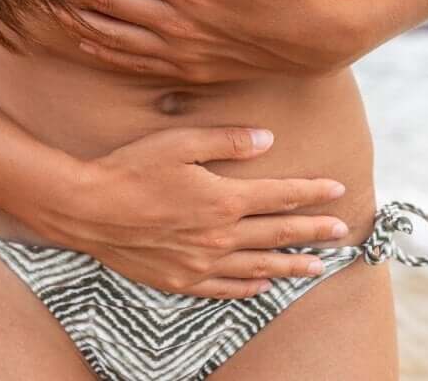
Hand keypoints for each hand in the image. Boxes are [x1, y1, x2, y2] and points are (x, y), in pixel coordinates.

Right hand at [29, 125, 348, 297]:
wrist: (86, 208)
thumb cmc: (130, 168)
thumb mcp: (178, 142)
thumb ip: (226, 141)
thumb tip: (268, 139)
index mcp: (223, 198)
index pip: (280, 195)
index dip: (312, 191)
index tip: (337, 189)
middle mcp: (219, 235)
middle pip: (277, 232)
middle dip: (313, 231)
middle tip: (341, 232)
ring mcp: (201, 262)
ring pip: (259, 265)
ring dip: (291, 265)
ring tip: (318, 268)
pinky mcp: (180, 279)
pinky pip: (225, 288)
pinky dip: (249, 287)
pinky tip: (262, 285)